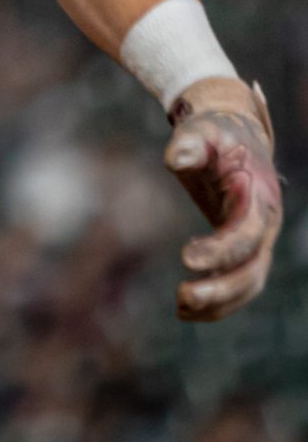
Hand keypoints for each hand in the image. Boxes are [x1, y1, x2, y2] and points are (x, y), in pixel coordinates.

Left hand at [164, 76, 282, 321]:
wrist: (234, 136)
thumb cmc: (214, 133)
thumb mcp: (201, 130)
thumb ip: (190, 143)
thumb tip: (177, 159)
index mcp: (258, 196)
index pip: (246, 232)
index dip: (222, 250)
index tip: (186, 259)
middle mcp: (264, 223)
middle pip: (253, 268)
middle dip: (222, 287)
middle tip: (182, 296)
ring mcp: (258, 239)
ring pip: (249, 282)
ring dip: (220, 302)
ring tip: (181, 307)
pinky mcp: (245, 248)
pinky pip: (239, 283)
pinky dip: (219, 302)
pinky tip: (186, 311)